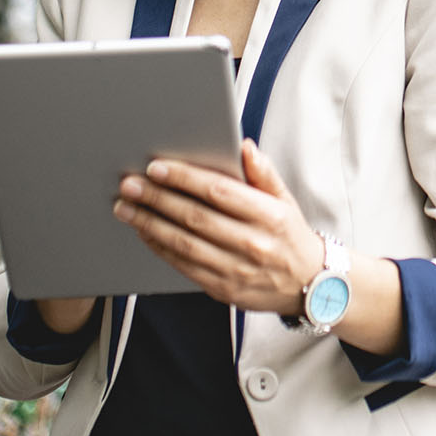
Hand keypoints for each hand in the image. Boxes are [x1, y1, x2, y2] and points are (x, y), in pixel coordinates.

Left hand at [115, 140, 322, 315]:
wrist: (308, 285)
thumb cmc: (290, 237)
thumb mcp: (285, 200)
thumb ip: (263, 173)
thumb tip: (244, 147)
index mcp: (268, 216)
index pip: (219, 191)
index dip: (185, 178)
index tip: (157, 167)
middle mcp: (252, 243)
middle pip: (195, 217)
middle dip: (157, 198)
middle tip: (130, 184)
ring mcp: (236, 269)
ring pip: (183, 244)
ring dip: (149, 223)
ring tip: (126, 208)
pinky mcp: (223, 288)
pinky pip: (184, 266)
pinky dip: (160, 248)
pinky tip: (145, 232)